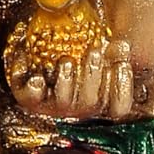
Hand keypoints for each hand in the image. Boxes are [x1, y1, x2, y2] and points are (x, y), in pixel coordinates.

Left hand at [16, 33, 148, 120]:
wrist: (42, 56)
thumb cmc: (80, 57)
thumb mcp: (101, 52)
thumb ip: (115, 52)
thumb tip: (122, 46)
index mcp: (100, 99)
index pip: (119, 107)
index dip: (122, 89)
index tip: (122, 65)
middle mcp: (79, 107)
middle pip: (91, 102)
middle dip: (93, 75)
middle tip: (95, 52)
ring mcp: (55, 106)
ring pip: (64, 102)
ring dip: (66, 81)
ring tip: (66, 62)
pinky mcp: (31, 99)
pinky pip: (31, 99)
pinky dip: (33, 90)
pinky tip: (37, 78)